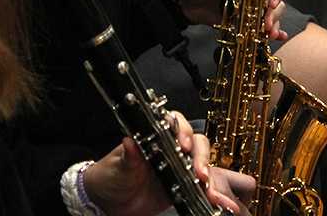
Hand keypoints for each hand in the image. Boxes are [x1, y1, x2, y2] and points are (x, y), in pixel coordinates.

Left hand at [84, 112, 253, 215]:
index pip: (176, 124)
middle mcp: (171, 148)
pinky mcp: (184, 186)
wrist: (109, 203)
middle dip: (202, 156)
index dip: (183, 131)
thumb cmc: (111, 176)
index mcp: (156, 135)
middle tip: (200, 173)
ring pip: (203, 163)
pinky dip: (212, 192)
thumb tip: (129, 141)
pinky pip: (202, 186)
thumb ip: (128, 156)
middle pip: (196, 143)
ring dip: (211, 176)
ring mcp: (180, 167)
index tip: (183, 145)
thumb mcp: (118, 166)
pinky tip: (217, 200)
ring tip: (213, 192)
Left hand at [174, 0, 287, 40]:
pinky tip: (279, 38)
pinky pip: (260, 27)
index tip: (271, 3)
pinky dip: (272, 33)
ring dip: (274, 25)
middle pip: (273, 1)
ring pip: (270, 16)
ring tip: (269, 35)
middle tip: (267, 25)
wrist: (183, 3)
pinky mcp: (243, 23)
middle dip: (274, 14)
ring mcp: (248, 9)